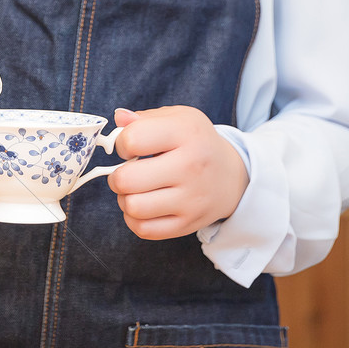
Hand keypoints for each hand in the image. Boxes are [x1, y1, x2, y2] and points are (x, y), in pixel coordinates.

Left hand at [106, 106, 248, 240]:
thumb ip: (143, 117)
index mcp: (185, 133)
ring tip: (135, 190)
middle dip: (117, 176)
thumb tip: (119, 117)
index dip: (121, 144)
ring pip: (133, 206)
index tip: (130, 147)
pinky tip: (143, 206)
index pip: (132, 140)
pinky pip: (144, 229)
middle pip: (126, 179)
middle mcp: (190, 167)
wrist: (232, 175)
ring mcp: (191, 199)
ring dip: (124, 199)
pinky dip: (134, 219)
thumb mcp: (177, 118)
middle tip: (126, 173)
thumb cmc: (196, 143)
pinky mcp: (188, 223)